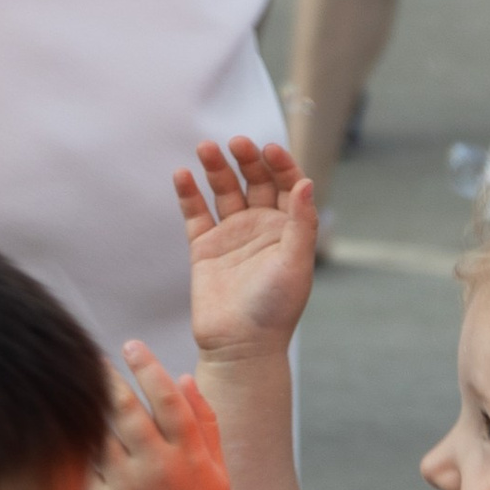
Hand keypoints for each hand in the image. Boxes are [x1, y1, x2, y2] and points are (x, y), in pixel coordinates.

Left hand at [88, 350, 232, 489]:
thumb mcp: (216, 475)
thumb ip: (206, 425)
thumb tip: (184, 376)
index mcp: (191, 459)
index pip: (169, 400)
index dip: (149, 368)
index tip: (132, 345)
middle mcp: (160, 471)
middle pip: (128, 410)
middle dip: (108, 378)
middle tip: (94, 357)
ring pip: (101, 434)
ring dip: (89, 407)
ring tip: (76, 385)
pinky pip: (84, 465)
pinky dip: (77, 443)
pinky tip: (68, 425)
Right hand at [177, 138, 317, 366]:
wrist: (240, 346)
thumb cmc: (275, 310)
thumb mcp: (295, 264)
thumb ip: (301, 223)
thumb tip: (306, 182)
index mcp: (289, 229)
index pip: (287, 185)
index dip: (280, 164)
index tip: (269, 149)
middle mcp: (261, 227)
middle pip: (254, 181)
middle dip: (247, 160)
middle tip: (236, 143)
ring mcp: (231, 235)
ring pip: (223, 191)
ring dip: (216, 169)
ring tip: (205, 148)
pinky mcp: (204, 247)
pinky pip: (195, 213)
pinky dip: (189, 193)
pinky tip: (182, 175)